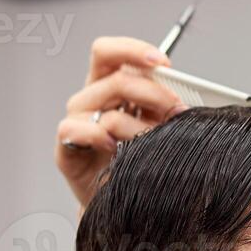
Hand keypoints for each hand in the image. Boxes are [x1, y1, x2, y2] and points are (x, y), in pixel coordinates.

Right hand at [55, 36, 188, 207]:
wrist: (124, 199)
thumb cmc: (139, 158)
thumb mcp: (156, 125)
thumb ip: (162, 104)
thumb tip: (184, 95)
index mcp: (108, 84)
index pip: (109, 52)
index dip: (133, 50)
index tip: (163, 63)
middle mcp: (90, 99)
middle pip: (116, 79)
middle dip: (154, 94)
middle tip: (176, 111)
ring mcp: (77, 122)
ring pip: (105, 109)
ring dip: (138, 125)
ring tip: (154, 140)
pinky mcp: (65, 147)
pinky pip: (75, 129)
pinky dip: (100, 136)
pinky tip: (117, 148)